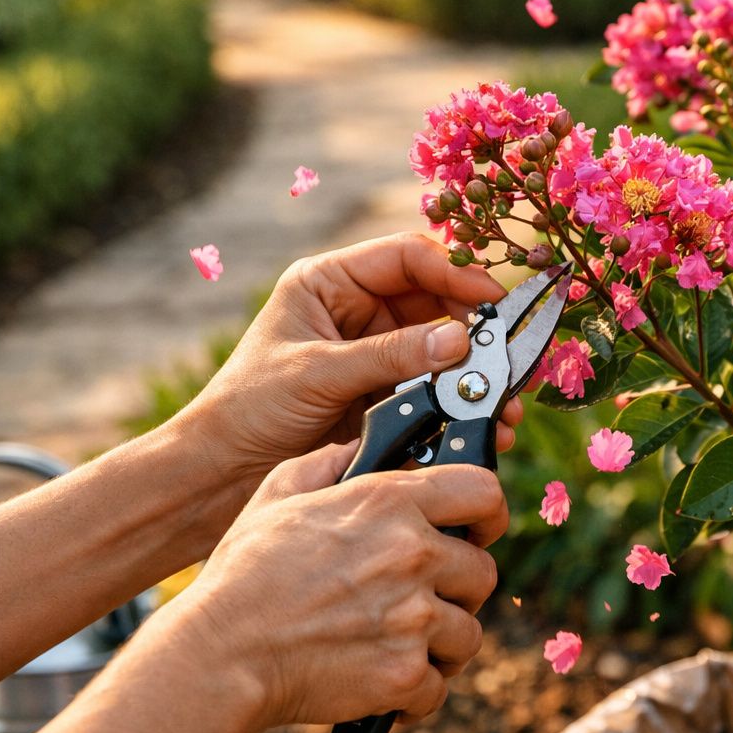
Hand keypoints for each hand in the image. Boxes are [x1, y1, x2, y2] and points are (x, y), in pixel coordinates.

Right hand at [169, 442, 506, 732]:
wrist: (220, 654)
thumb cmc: (243, 573)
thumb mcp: (278, 494)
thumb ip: (328, 463)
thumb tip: (357, 452)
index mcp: (389, 503)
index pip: (484, 491)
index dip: (489, 513)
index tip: (479, 531)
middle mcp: (412, 555)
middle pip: (483, 572)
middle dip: (459, 589)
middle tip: (424, 599)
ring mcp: (413, 617)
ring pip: (468, 634)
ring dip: (442, 645)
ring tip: (400, 645)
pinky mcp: (404, 674)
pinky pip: (437, 686)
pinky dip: (413, 692)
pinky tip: (382, 681)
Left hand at [182, 233, 526, 478]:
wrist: (221, 473)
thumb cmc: (249, 407)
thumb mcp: (317, 373)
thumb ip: (389, 355)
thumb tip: (460, 342)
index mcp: (330, 282)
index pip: (406, 258)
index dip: (454, 273)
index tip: (493, 301)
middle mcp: (357, 310)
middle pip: (434, 302)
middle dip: (475, 328)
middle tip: (510, 355)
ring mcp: (373, 354)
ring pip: (442, 349)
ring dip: (475, 372)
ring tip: (505, 400)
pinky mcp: (384, 396)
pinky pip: (434, 389)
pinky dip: (462, 404)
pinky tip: (484, 423)